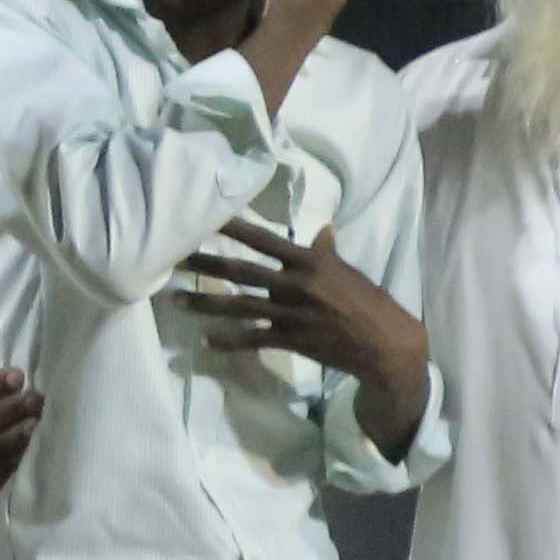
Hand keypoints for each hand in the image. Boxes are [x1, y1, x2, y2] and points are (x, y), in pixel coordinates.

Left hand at [168, 213, 423, 391]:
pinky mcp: (292, 340)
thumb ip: (326, 252)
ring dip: (205, 304)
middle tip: (174, 257)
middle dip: (206, 265)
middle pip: (242, 272)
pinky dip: (229, 341)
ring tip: (175, 301)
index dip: (235, 227)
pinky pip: (253, 339)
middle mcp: (296, 284)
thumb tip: (322, 229)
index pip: (264, 239)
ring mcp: (292, 314)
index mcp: (310, 262)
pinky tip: (206, 341)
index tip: (208, 216)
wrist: (385, 343)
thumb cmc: (368, 303)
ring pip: (240, 307)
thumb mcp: (347, 272)